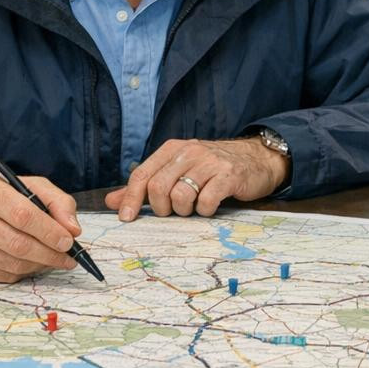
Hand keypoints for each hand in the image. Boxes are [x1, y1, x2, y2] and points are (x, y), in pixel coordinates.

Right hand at [0, 175, 81, 282]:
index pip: (22, 215)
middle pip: (17, 244)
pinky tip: (32, 262)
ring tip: (54, 259)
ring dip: (40, 265)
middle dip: (49, 254)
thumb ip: (57, 202)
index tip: (68, 241)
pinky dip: (24, 272)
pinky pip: (3, 275)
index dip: (49, 231)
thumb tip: (72, 230)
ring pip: (12, 264)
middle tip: (68, 258)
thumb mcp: (28, 186)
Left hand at [104, 137, 288, 221]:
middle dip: (162, 208)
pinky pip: (206, 201)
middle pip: (158, 187)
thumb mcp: (178, 171)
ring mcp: (210, 162)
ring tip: (194, 207)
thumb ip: (145, 186)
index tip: (126, 218)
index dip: (131, 199)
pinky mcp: (229, 175)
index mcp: (172, 149)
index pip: (142, 174)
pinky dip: (205, 211)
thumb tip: (112, 201)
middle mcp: (189, 152)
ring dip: (184, 211)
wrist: (256, 159)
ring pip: (180, 196)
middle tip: (172, 212)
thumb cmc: (213, 169)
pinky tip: (210, 206)